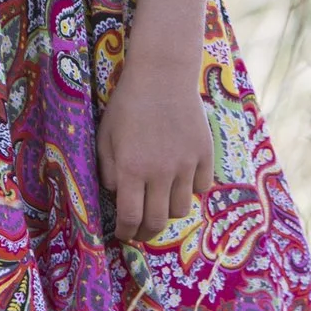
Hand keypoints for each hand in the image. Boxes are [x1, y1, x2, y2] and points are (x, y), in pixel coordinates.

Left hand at [96, 59, 214, 242]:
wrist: (163, 76)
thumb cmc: (128, 105)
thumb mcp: (106, 137)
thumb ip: (109, 171)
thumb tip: (119, 196)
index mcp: (132, 169)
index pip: (130, 218)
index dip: (126, 232)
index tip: (124, 234)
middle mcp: (161, 172)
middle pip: (158, 221)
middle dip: (146, 232)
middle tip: (141, 230)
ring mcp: (186, 164)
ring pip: (182, 209)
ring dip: (169, 212)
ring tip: (162, 204)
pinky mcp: (205, 154)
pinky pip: (201, 187)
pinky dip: (191, 190)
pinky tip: (181, 181)